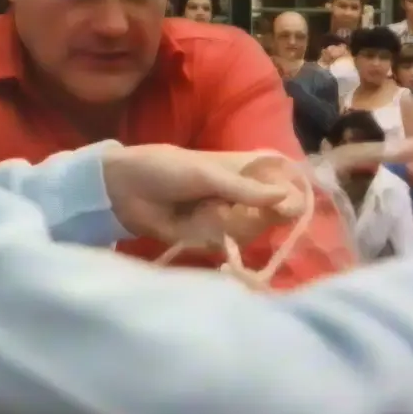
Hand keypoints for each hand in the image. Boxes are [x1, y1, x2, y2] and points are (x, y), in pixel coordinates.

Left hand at [102, 136, 412, 248]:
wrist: (122, 190)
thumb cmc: (163, 169)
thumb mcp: (205, 174)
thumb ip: (244, 189)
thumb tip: (288, 198)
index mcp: (239, 171)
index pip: (277, 184)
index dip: (287, 195)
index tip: (290, 206)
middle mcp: (236, 195)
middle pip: (267, 213)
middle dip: (258, 216)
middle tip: (233, 210)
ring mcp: (221, 217)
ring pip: (247, 231)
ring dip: (230, 226)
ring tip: (205, 214)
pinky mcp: (204, 237)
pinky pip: (223, 244)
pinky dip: (213, 239)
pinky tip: (195, 229)